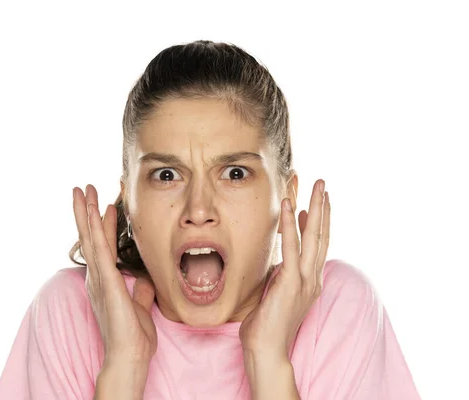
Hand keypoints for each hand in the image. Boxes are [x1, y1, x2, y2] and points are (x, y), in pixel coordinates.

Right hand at [73, 184, 156, 366]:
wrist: (129, 355)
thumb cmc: (133, 335)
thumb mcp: (140, 305)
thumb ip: (141, 289)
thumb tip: (146, 277)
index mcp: (104, 281)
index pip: (101, 245)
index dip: (101, 224)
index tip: (104, 204)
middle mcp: (97, 276)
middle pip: (89, 236)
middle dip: (85, 211)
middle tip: (83, 188)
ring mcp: (99, 278)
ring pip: (90, 237)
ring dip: (85, 212)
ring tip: (82, 190)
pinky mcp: (106, 281)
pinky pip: (99, 249)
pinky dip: (94, 228)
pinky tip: (92, 211)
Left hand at [239, 179, 330, 361]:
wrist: (266, 351)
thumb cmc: (266, 325)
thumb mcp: (277, 292)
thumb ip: (283, 273)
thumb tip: (282, 257)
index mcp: (310, 281)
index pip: (317, 245)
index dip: (318, 220)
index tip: (316, 201)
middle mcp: (312, 278)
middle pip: (322, 236)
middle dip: (323, 208)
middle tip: (323, 184)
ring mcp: (304, 281)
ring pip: (314, 237)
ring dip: (315, 208)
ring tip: (316, 186)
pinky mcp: (291, 283)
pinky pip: (292, 248)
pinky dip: (291, 225)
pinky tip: (290, 206)